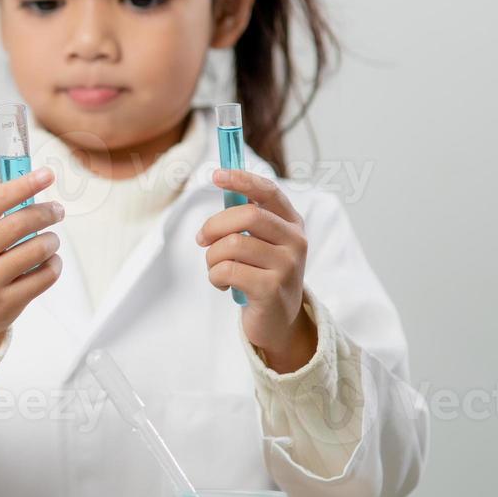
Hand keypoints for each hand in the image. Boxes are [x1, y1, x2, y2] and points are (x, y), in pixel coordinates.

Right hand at [0, 167, 63, 354]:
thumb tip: (7, 178)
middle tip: (57, 210)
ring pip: (36, 250)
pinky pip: (44, 276)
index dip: (24, 185)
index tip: (46, 175)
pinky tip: (50, 261)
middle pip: (19, 223)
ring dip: (52, 240)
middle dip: (46, 212)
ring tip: (51, 240)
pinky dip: (54, 265)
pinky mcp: (7, 304)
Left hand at [196, 169, 316, 372]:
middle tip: (202, 239)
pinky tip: (223, 284)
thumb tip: (222, 179)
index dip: (242, 179)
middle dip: (214, 225)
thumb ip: (246, 217)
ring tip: (216, 269)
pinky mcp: (272, 289)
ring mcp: (287, 266)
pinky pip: (227, 271)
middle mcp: (295, 241)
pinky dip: (215, 277)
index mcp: (292, 223)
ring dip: (212, 257)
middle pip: (247, 215)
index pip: (268, 192)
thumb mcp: (262, 243)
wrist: (279, 322)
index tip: (216, 174)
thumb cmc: (262, 275)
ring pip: (232, 245)